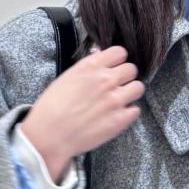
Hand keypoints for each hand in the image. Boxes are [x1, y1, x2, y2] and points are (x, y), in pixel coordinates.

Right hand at [21, 41, 143, 178]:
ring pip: (138, 88)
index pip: (120, 52)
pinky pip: (136, 110)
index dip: (118, 61)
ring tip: (119, 101)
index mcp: (91, 66)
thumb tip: (101, 57)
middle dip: (125, 77)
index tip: (114, 68)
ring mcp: (115, 99)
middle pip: (132, 69)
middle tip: (117, 86)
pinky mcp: (120, 119)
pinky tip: (116, 116)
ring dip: (130, 93)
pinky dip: (128, 113)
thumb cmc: (52, 107)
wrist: (49, 135)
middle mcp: (106, 80)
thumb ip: (88, 68)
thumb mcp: (67, 77)